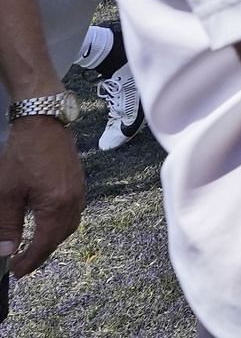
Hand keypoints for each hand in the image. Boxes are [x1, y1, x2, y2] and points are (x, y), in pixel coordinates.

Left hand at [0, 119, 83, 276]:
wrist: (43, 123)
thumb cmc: (22, 156)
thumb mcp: (7, 193)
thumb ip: (7, 225)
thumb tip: (6, 252)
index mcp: (57, 205)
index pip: (45, 244)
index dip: (30, 260)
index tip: (15, 271)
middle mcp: (74, 200)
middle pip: (60, 236)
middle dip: (42, 251)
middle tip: (22, 261)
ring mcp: (79, 190)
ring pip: (69, 224)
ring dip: (52, 237)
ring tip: (33, 243)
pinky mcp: (78, 181)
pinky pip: (73, 211)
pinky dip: (59, 222)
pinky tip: (45, 220)